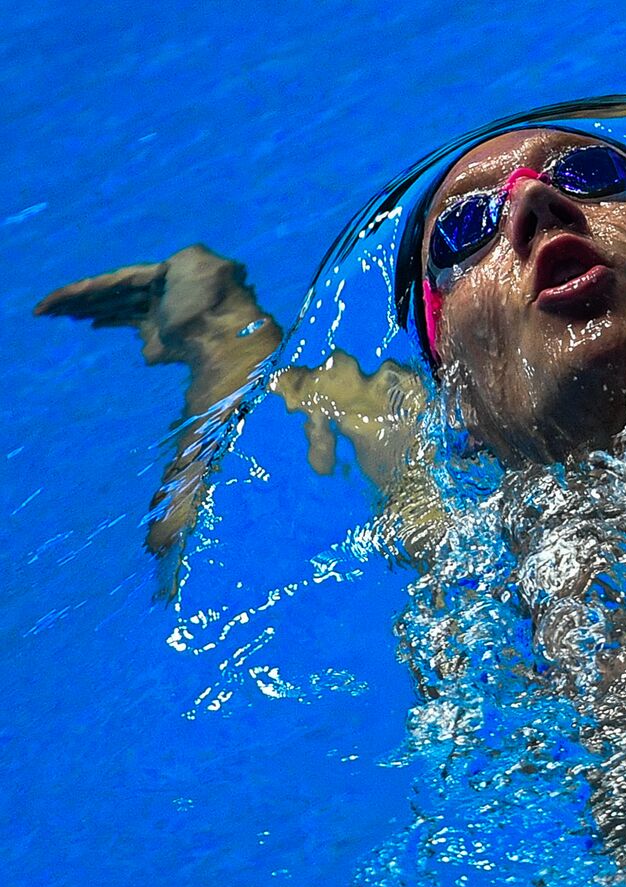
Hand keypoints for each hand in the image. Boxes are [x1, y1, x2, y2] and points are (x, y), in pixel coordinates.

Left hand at [35, 245, 280, 562]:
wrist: (251, 359)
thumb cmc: (237, 407)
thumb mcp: (195, 458)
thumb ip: (175, 495)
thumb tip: (156, 551)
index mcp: (205, 354)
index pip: (173, 344)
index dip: (150, 342)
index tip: (140, 352)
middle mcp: (194, 322)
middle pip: (144, 314)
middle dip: (114, 315)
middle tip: (82, 323)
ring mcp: (184, 293)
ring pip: (129, 294)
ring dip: (93, 302)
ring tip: (56, 310)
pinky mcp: (174, 271)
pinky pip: (121, 281)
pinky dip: (83, 294)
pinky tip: (50, 306)